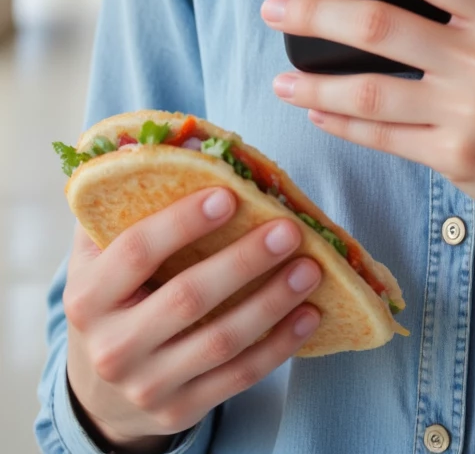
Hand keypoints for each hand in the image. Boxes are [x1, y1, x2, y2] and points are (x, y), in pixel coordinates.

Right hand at [64, 188, 321, 448]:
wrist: (101, 390)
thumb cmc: (114, 298)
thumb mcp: (100, 257)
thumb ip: (124, 205)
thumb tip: (171, 138)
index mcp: (88, 297)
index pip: (136, 252)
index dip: (182, 222)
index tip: (229, 194)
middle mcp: (112, 347)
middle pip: (186, 298)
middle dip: (243, 261)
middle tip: (290, 229)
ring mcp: (147, 385)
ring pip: (219, 342)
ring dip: (271, 302)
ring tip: (311, 268)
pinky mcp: (180, 410)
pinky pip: (237, 378)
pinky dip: (278, 347)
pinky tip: (308, 315)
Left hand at [263, 0, 474, 310]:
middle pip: (381, 26)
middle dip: (315, 14)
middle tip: (275, 6)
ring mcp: (469, 114)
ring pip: (369, 91)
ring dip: (313, 83)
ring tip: (280, 75)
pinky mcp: (454, 159)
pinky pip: (382, 137)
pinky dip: (341, 124)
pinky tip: (316, 112)